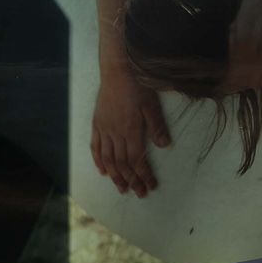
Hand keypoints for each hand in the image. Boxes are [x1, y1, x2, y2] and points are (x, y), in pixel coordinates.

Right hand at [92, 71, 170, 197]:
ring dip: (115, 176)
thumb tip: (165, 146)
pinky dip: (99, 161)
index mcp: (131, 130)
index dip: (144, 175)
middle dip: (131, 180)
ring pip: (108, 159)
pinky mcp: (97, 123)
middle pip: (122, 163)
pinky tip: (103, 171)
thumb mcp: (152, 105)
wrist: (117, 69)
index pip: (137, 159)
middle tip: (138, 193)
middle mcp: (115, 133)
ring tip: (121, 188)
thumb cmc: (138, 84)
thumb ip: (157, 126)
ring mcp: (104, 129)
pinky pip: (96, 147)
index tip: (150, 186)